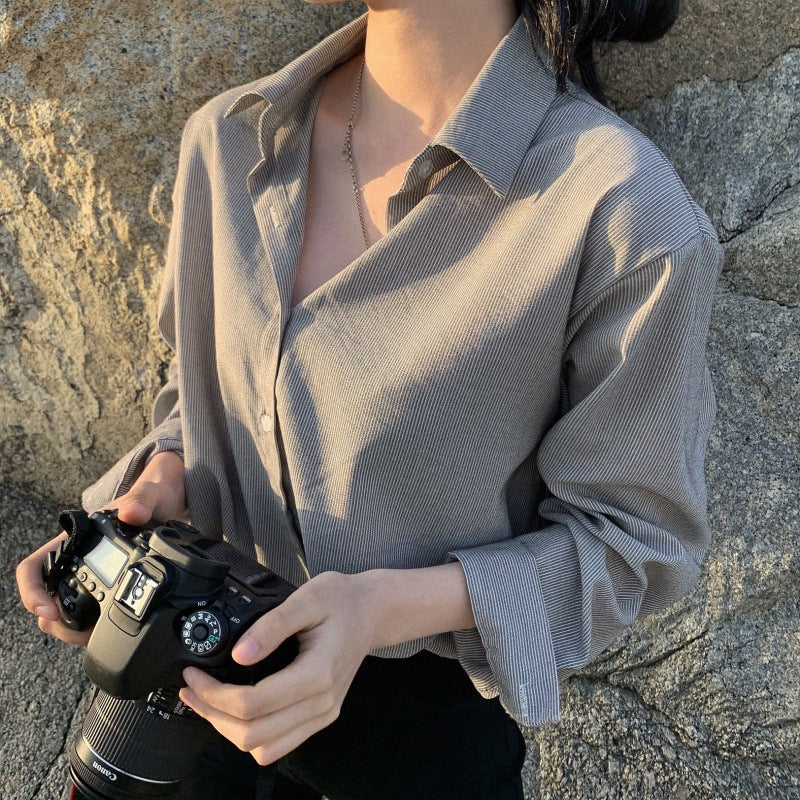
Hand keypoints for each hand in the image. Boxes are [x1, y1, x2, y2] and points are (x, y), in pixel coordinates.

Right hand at [15, 450, 185, 646]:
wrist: (171, 502)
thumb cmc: (152, 495)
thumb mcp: (148, 495)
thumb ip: (141, 500)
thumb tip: (132, 513)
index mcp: (73, 539)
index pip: (34, 567)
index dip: (32, 591)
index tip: (47, 611)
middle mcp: (76, 559)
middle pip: (47, 597)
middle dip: (55, 621)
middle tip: (79, 634)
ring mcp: (91, 575)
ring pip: (66, 609)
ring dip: (72, 628)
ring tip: (94, 636)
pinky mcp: (110, 587)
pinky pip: (92, 612)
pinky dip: (95, 625)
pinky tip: (110, 630)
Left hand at [178, 571, 377, 765]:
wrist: (372, 611)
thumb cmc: (342, 600)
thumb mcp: (307, 598)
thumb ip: (271, 626)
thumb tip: (239, 654)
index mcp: (318, 674)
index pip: (253, 704)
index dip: (215, 695)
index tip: (195, 676)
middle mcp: (322, 702)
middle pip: (253, 735)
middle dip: (213, 715)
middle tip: (193, 689)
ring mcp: (323, 713)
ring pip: (265, 748)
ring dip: (229, 730)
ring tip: (208, 702)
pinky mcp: (321, 716)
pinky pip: (280, 744)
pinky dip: (251, 735)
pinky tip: (236, 710)